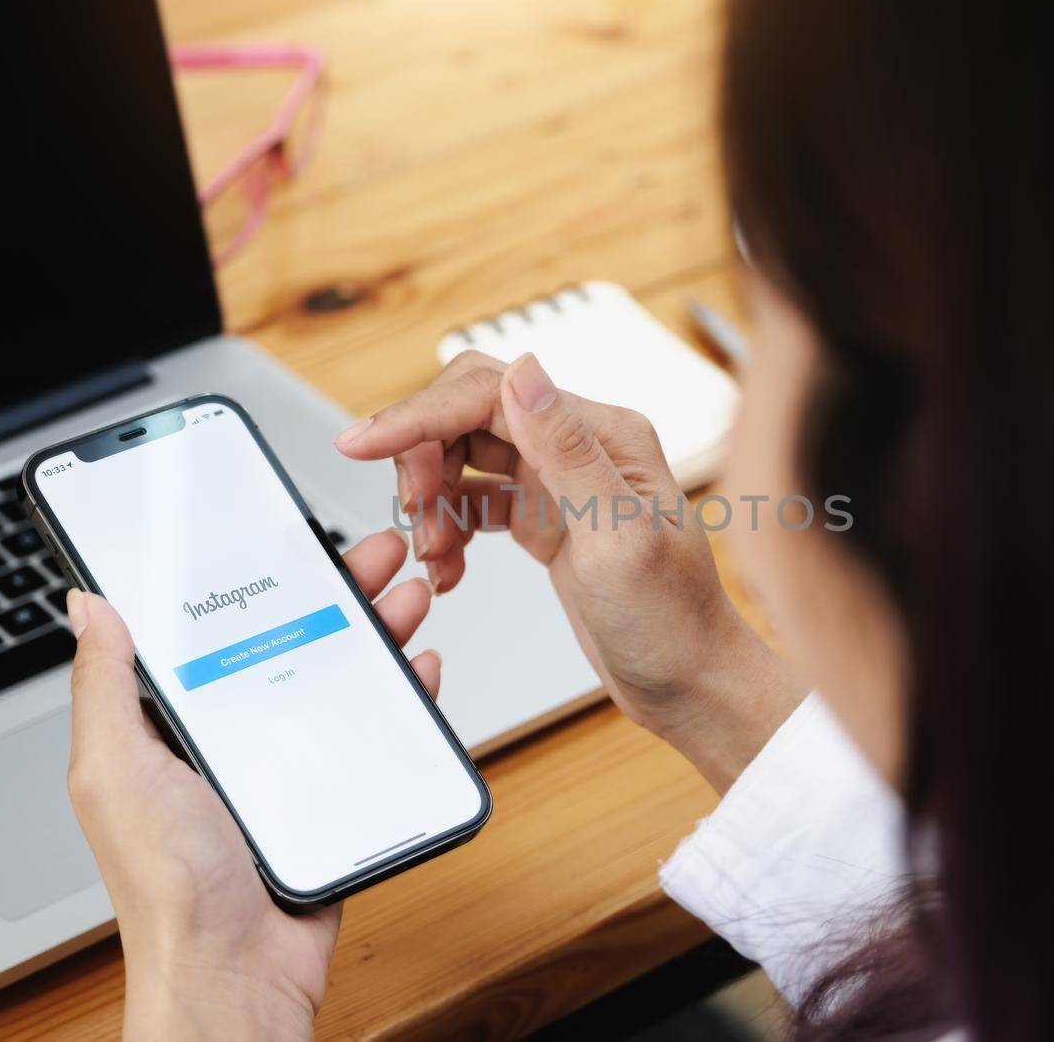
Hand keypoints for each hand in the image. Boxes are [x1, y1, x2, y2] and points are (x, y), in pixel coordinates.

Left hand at [64, 530, 438, 1039]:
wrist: (238, 974)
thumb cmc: (167, 888)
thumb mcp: (116, 770)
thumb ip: (104, 685)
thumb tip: (86, 604)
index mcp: (172, 723)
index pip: (215, 627)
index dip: (251, 577)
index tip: (282, 534)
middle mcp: (231, 734)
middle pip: (290, 638)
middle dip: (335, 588)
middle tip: (373, 553)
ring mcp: (286, 762)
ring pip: (339, 673)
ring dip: (377, 628)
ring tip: (406, 593)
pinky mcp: (332, 791)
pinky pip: (374, 728)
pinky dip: (402, 693)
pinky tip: (417, 666)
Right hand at [335, 351, 803, 790]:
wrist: (689, 682)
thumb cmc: (674, 618)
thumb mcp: (619, 536)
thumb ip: (568, 451)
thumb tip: (524, 372)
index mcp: (604, 434)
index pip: (492, 393)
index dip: (420, 415)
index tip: (364, 442)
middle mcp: (579, 446)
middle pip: (468, 414)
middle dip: (422, 457)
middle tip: (411, 514)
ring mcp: (558, 482)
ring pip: (464, 457)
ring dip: (432, 499)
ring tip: (436, 554)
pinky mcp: (543, 518)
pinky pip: (474, 502)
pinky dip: (449, 529)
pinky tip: (449, 566)